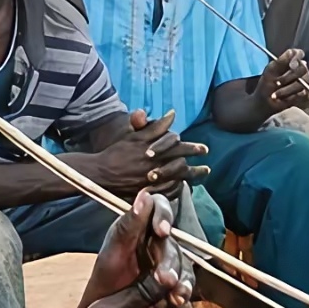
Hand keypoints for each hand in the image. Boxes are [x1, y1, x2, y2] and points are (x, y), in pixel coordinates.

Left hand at [80, 190, 192, 307]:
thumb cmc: (105, 278)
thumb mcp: (113, 252)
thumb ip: (128, 225)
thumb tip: (144, 195)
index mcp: (140, 224)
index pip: (159, 207)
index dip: (164, 215)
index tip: (162, 231)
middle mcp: (157, 239)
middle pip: (172, 241)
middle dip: (169, 260)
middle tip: (164, 279)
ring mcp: (169, 259)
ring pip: (183, 261)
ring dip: (181, 277)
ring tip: (175, 294)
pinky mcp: (177, 279)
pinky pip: (186, 280)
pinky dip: (184, 289)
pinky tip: (178, 299)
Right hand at [93, 110, 209, 195]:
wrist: (101, 173)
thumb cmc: (118, 152)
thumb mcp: (135, 136)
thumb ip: (155, 126)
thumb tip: (172, 114)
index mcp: (155, 151)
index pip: (180, 149)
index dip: (193, 149)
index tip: (205, 150)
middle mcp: (156, 167)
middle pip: (182, 166)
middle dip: (196, 167)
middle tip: (207, 169)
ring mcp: (153, 182)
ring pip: (177, 181)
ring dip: (190, 179)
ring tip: (199, 180)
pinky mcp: (149, 193)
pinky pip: (167, 193)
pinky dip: (176, 190)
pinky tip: (183, 188)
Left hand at [253, 48, 308, 113]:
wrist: (265, 101)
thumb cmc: (267, 83)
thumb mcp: (270, 71)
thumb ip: (281, 61)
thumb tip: (292, 52)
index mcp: (290, 61)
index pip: (299, 54)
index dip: (297, 58)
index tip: (291, 65)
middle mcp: (299, 70)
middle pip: (303, 69)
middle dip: (288, 77)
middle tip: (277, 83)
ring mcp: (303, 82)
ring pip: (302, 83)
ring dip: (286, 90)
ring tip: (274, 95)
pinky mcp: (304, 94)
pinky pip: (302, 94)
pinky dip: (290, 97)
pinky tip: (281, 99)